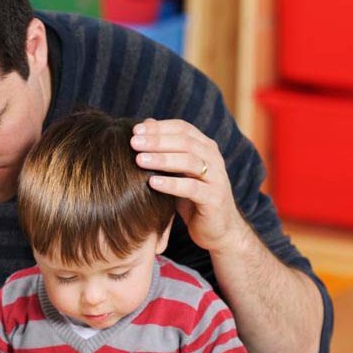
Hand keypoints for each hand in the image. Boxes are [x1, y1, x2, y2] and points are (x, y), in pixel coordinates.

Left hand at [132, 119, 249, 252]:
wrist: (219, 229)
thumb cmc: (194, 198)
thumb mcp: (179, 172)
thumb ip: (166, 150)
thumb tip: (146, 123)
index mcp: (206, 148)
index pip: (182, 128)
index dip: (159, 127)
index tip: (135, 130)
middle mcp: (214, 159)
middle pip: (185, 142)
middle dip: (157, 141)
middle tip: (133, 143)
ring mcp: (216, 178)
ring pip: (189, 162)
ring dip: (162, 160)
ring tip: (139, 160)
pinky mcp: (214, 199)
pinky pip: (191, 189)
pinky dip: (171, 184)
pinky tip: (152, 183)